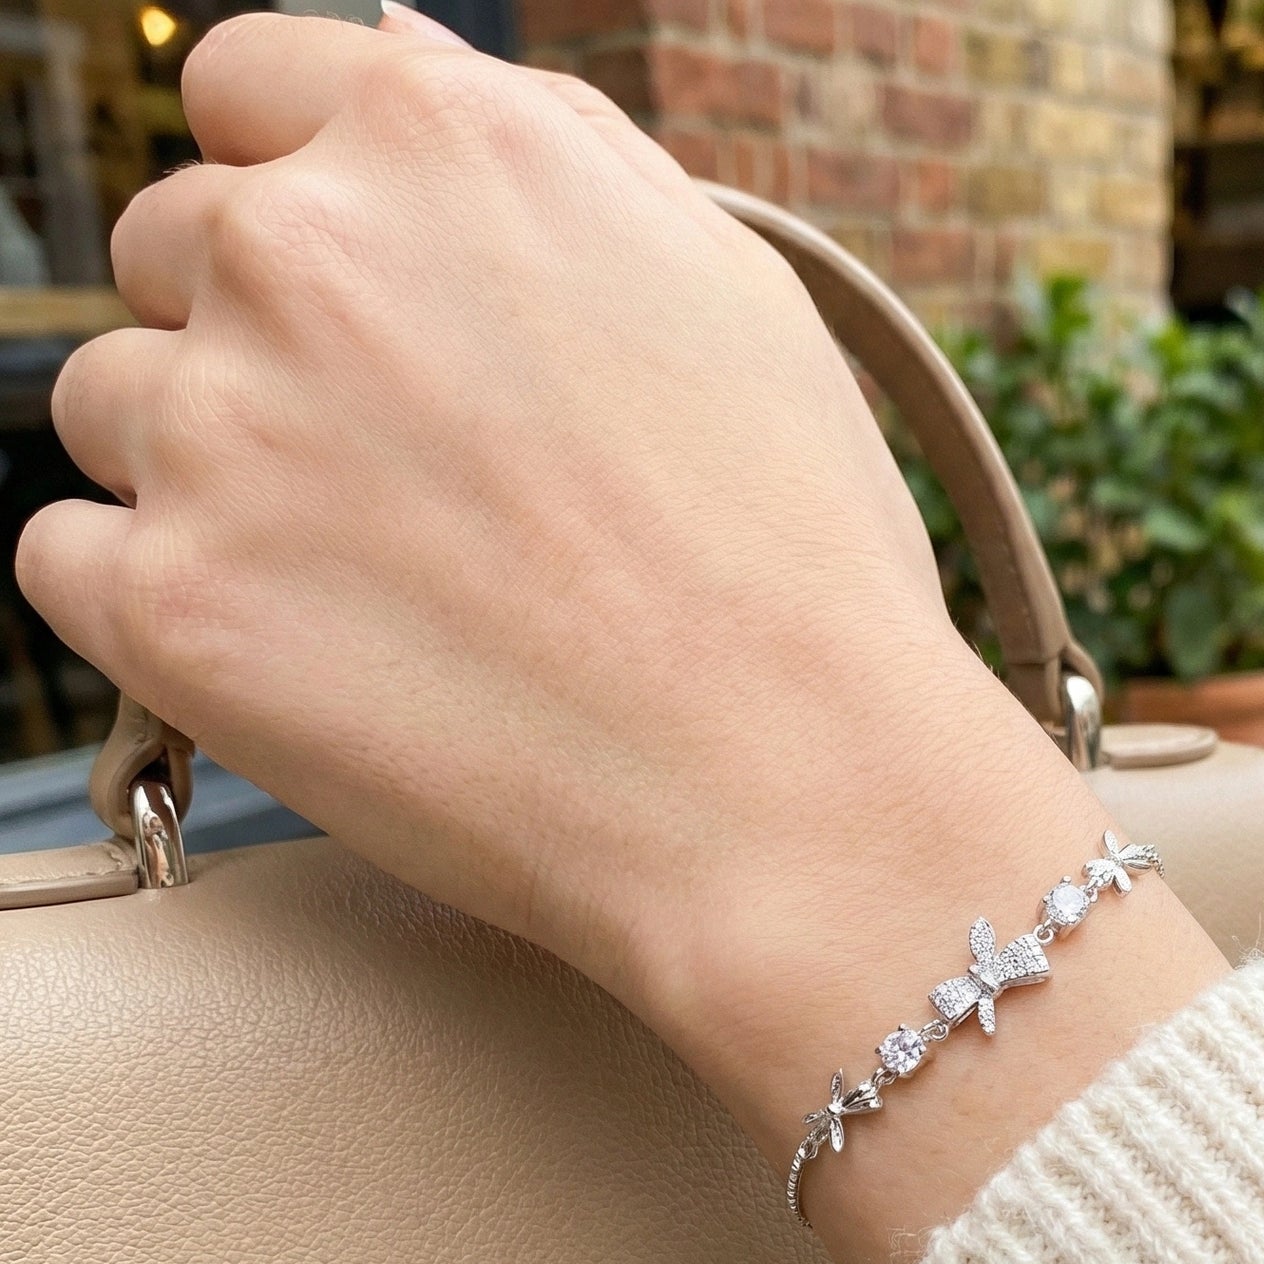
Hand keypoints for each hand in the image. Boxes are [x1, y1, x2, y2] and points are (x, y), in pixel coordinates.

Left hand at [23, 15, 1224, 1263]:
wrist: (793, 788)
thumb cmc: (796, 563)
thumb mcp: (722, 291)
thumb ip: (544, 166)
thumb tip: (407, 80)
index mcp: (446, 141)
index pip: (247, 93)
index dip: (296, 201)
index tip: (349, 307)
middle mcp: (305, 247)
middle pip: (167, 253)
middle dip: (252, 346)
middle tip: (392, 484)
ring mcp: (222, 425)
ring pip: (113, 409)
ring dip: (207, 480)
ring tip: (374, 593)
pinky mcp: (172, 603)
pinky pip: (72, 562)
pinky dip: (159, 607)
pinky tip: (303, 658)